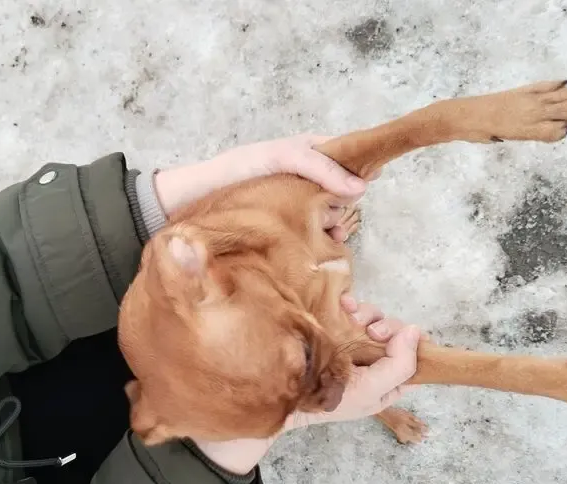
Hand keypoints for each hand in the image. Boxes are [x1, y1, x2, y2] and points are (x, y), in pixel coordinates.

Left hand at [152, 134, 374, 235]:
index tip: (372, 179)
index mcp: (304, 154)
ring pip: (332, 215)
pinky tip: (325, 246)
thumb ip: (320, 167)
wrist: (195, 200)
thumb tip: (360, 188)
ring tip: (328, 232)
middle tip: (334, 210)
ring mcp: (296, 207)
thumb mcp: (281, 157)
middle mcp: (304, 180)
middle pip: (342, 190)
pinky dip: (325, 241)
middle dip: (343, 201)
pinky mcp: (287, 231)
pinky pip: (317, 236)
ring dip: (334, 224)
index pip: (345, 156)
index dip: (360, 167)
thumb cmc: (237, 172)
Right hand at [285, 298, 421, 428]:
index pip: (410, 356)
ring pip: (372, 319)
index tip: (401, 334)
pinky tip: (344, 303)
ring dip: (366, 314)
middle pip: (392, 333)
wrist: (285, 391)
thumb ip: (399, 365)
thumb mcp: (371, 390)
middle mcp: (371, 361)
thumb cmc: (328, 399)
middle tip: (372, 332)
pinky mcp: (334, 330)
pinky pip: (351, 310)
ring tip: (351, 318)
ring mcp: (351, 344)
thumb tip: (415, 332)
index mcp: (386, 381)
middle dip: (385, 327)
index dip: (410, 341)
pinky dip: (351, 303)